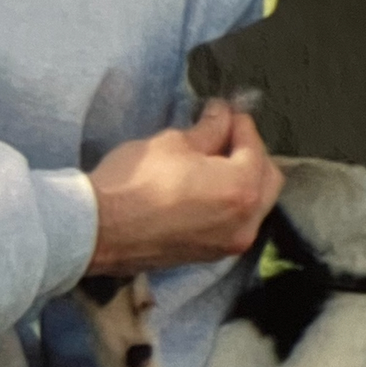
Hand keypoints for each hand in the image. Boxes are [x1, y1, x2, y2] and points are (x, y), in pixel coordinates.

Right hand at [86, 99, 281, 275]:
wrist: (99, 231)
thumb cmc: (134, 182)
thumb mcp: (174, 143)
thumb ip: (209, 129)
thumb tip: (223, 114)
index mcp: (242, 189)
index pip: (254, 147)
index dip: (240, 123)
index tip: (225, 110)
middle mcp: (246, 222)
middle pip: (267, 179)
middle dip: (251, 153)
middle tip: (225, 134)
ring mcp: (230, 244)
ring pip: (255, 204)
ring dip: (243, 180)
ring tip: (214, 160)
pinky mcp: (210, 256)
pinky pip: (235, 223)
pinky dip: (230, 203)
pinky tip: (206, 187)